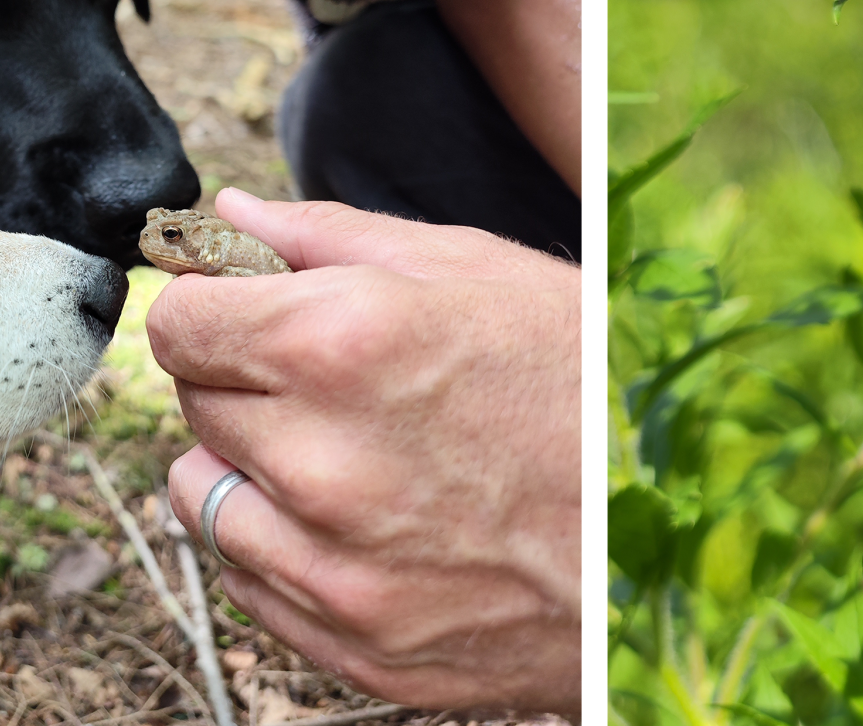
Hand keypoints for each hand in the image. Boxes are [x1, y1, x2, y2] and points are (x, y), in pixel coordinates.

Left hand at [149, 187, 580, 711]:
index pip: (179, 324)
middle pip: (192, 405)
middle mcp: (321, 463)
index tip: (238, 310)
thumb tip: (232, 219)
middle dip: (241, 379)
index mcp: (342, 346)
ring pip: (200, 499)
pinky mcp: (355, 643)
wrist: (683, 528)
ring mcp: (335, 567)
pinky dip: (279, 546)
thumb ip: (333, 239)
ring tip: (340, 450)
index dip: (210, 307)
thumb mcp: (478, 271)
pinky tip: (358, 517)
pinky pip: (248, 583)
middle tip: (325, 378)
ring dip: (246, 468)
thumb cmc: (593, 387)